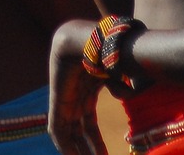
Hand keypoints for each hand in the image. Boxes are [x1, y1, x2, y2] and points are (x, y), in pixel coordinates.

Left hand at [49, 20, 108, 154]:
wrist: (91, 39)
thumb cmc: (109, 50)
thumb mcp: (115, 73)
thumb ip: (119, 85)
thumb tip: (126, 93)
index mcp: (87, 87)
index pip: (88, 121)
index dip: (95, 140)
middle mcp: (74, 95)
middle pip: (78, 129)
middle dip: (87, 149)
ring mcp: (65, 97)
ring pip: (68, 132)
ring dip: (77, 151)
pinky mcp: (57, 100)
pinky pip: (57, 129)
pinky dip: (64, 146)